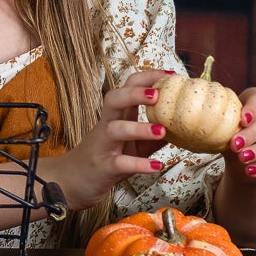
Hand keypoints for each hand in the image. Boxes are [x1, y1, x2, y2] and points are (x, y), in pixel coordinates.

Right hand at [45, 68, 174, 213]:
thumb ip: (153, 134)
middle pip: (114, 99)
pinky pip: (120, 162)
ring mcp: (104, 145)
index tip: (170, 75)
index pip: (128, 86)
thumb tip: (182, 126)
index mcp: (116, 115)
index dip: (147, 78)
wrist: (73, 181)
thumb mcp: (133, 144)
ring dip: (138, 128)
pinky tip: (156, 166)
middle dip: (135, 93)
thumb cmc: (107, 157)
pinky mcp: (103, 166)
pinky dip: (138, 164)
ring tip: (162, 131)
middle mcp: (107, 125)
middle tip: (158, 94)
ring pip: (116, 129)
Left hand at [213, 87, 255, 247]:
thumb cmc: (228, 135)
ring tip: (242, 158)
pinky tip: (251, 171)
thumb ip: (209, 119)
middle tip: (235, 144)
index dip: (253, 108)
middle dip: (253, 133)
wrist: (243, 161)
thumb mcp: (220, 126)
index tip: (241, 118)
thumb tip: (177, 113)